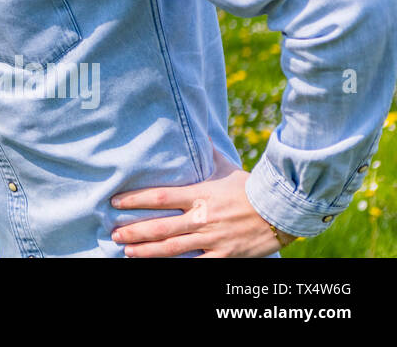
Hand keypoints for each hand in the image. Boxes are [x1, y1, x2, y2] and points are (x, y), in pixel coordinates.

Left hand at [108, 160, 283, 257]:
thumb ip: (209, 153)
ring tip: (127, 251)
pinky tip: (160, 266)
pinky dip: (177, 266)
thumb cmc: (252, 187)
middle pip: (159, 226)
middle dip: (134, 231)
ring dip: (147, 250)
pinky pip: (196, 264)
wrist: (282, 210)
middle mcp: (201, 218)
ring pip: (172, 248)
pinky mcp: (224, 256)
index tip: (115, 202)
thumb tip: (199, 130)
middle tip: (114, 233)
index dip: (134, 200)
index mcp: (199, 194)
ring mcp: (212, 239)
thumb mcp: (227, 167)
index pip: (158, 196)